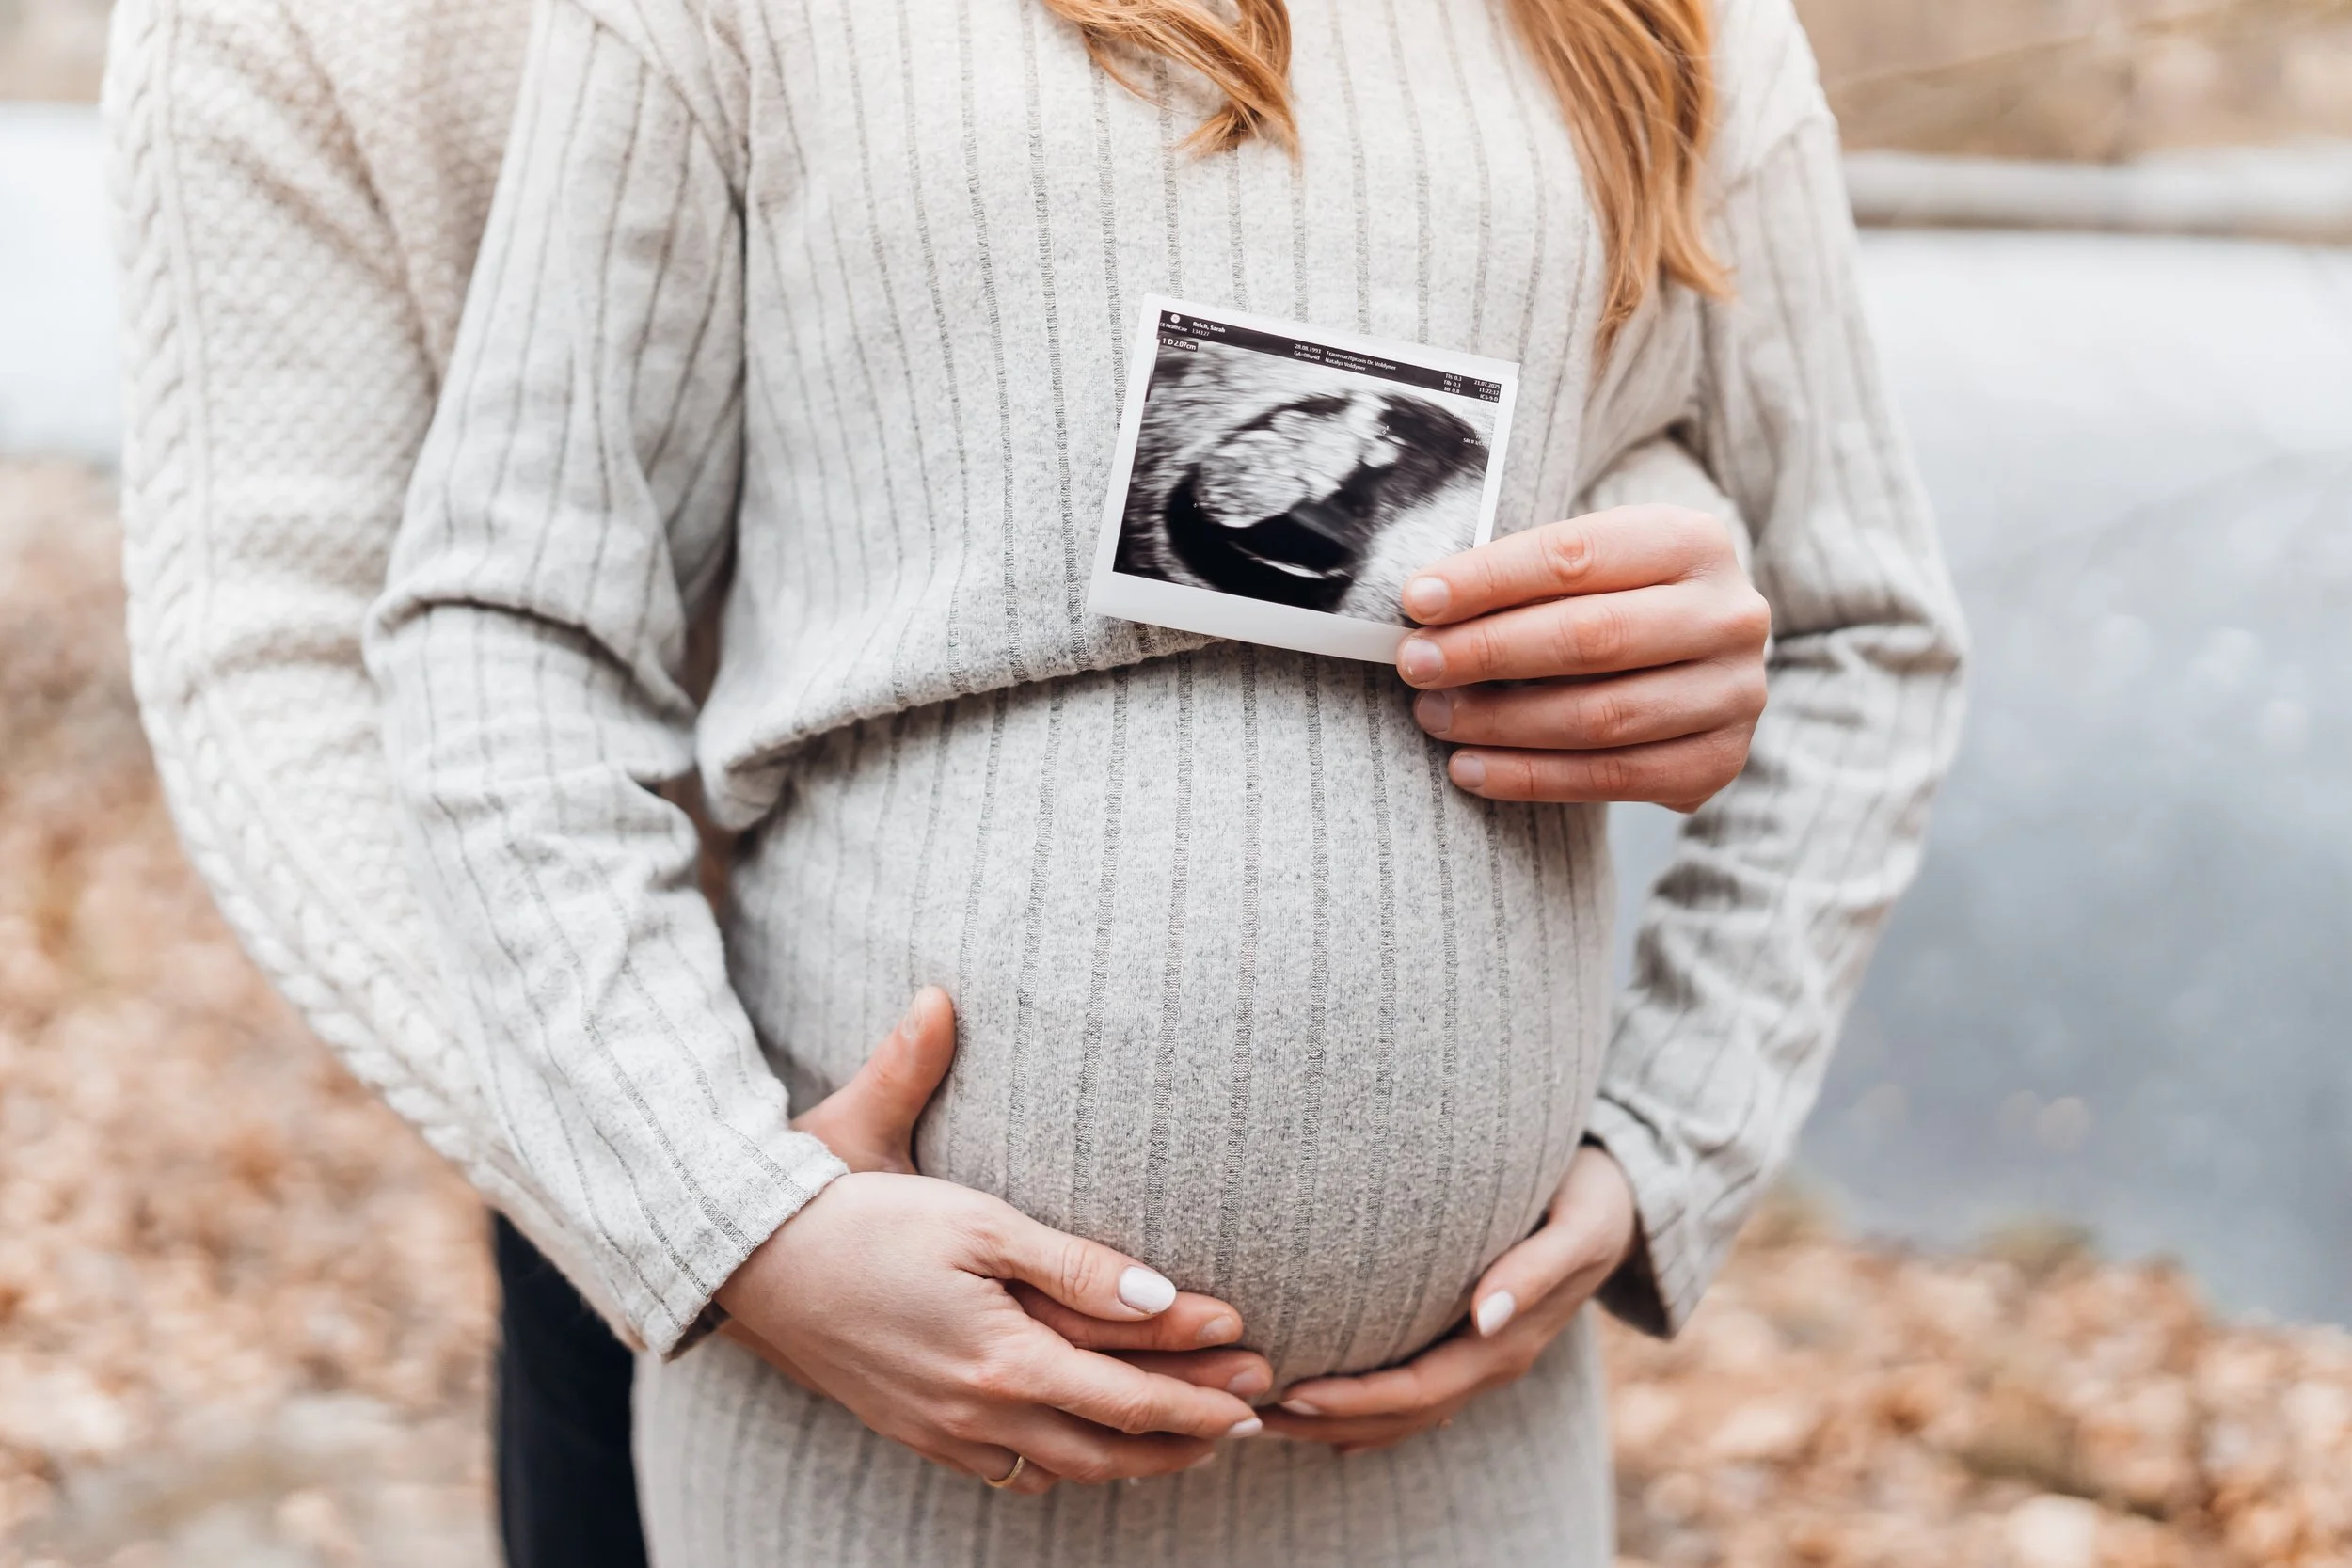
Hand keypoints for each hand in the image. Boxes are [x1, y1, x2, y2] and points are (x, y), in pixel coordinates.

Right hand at [716, 989, 1269, 1492]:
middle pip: (1106, 1448)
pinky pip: (1006, 1470)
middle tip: (1249, 1421)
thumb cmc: (867, 1213)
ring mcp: (942, 1429)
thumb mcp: (979, 1219)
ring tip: (1187, 1444)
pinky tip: (1082, 1452)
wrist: (753, 1255)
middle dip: (1184, 1438)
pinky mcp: (914, 1427)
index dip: (1198, 1394)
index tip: (1255, 1382)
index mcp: (1001, 1358)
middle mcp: (977, 1410)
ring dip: (1131, 1461)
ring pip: (1061, 1468)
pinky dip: (1061, 1467)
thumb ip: (1073, 1260)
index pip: (1126, 1396)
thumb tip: (1159, 1293)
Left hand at [1264, 1144, 1636, 1454]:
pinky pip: (1413, 1390)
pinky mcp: (1469, 1340)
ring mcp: (1479, 1356)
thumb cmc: (1594, 1196)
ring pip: (1401, 1412)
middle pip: (1397, 1415)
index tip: (1289, 1394)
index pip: (1416, 1392)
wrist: (1626, 1198)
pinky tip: (1317, 1411)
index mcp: (1506, 1342)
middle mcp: (1488, 1359)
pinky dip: (1363, 1409)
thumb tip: (1484, 1317)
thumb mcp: (1579, 1225)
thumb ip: (1535, 1269)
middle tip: (1246, 1415)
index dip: (1353, 1402)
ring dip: (1334, 1422)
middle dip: (1323, 1421)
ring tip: (1263, 1416)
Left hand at [1395, 506, 1769, 810]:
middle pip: (1590, 637)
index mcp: (1692, 541)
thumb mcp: (1590, 565)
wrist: (1698, 660)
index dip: (1489, 580)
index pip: (1574, 556)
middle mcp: (1729, 616)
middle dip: (1487, 652)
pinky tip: (1470, 769)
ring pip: (1599, 717)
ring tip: (1434, 716)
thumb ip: (1526, 579)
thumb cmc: (1618, 601)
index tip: (1417, 602)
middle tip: (1417, 665)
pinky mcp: (1718, 761)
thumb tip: (1425, 609)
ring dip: (1499, 722)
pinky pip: (1611, 778)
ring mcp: (1733, 693)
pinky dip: (1530, 778)